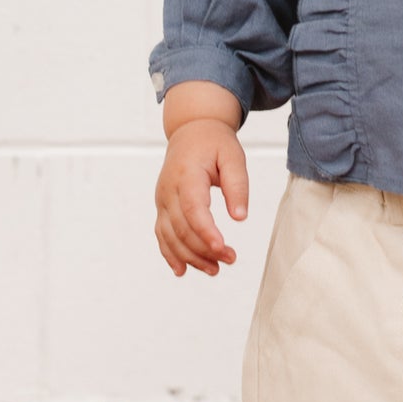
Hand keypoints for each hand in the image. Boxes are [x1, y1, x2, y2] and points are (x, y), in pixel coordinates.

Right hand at [155, 119, 247, 277]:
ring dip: (190, 257)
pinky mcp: (162, 208)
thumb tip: (240, 218)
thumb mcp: (233, 156)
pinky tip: (183, 270)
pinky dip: (170, 254)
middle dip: (204, 249)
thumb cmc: (215, 143)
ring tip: (215, 270)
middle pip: (181, 228)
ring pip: (170, 236)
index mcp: (187, 175)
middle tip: (231, 260)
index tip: (222, 249)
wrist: (190, 131)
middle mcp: (169, 190)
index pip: (193, 209)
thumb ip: (237, 186)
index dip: (206, 232)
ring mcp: (162, 200)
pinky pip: (162, 234)